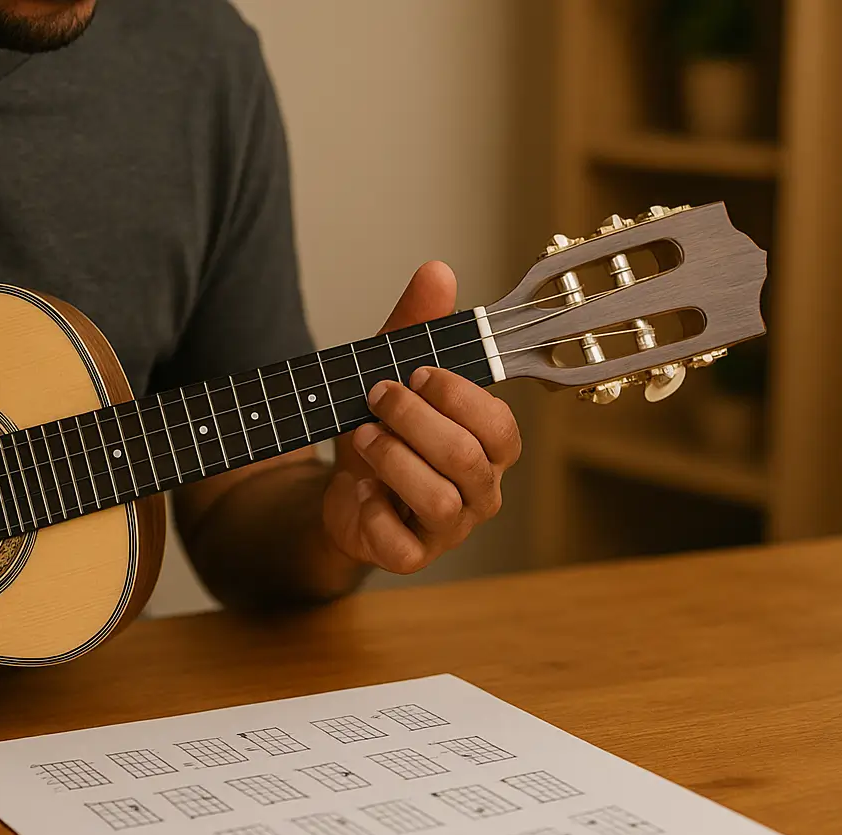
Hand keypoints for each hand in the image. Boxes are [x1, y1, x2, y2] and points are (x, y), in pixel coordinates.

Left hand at [324, 261, 521, 573]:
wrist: (342, 492)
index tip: (415, 372)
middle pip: (467, 459)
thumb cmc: (385, 433)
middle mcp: (479, 490)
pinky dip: (375, 513)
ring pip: (440, 501)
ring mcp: (449, 528)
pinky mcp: (412, 556)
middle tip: (375, 396)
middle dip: (414, 420)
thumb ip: (417, 328)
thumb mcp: (394, 375)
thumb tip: (438, 271)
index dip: (458, 396)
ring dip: (393, 460)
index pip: (499, 426)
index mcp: (488, 447)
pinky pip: (404, 547)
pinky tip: (359, 491)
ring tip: (362, 435)